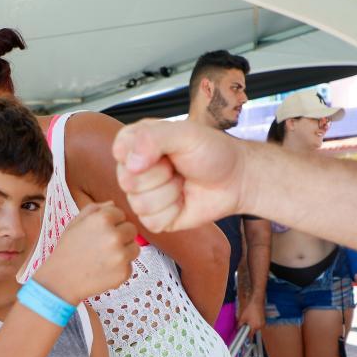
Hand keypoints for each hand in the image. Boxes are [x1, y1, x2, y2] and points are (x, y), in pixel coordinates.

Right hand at [34, 202, 139, 304]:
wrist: (61, 279)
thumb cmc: (68, 249)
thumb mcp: (76, 222)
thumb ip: (95, 208)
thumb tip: (113, 204)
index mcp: (103, 219)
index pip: (122, 214)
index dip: (112, 223)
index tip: (100, 232)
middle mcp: (115, 235)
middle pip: (132, 230)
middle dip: (121, 236)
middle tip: (103, 245)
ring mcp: (121, 255)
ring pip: (135, 248)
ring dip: (124, 251)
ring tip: (104, 257)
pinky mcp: (124, 272)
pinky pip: (130, 266)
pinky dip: (120, 269)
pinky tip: (104, 270)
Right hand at [112, 119, 246, 232]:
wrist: (237, 179)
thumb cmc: (213, 152)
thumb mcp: (186, 133)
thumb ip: (153, 138)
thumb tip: (130, 163)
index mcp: (137, 143)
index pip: (120, 151)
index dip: (142, 155)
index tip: (166, 151)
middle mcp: (135, 169)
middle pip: (127, 181)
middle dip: (160, 176)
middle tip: (178, 168)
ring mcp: (144, 195)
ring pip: (139, 204)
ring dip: (170, 194)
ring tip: (183, 183)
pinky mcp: (155, 218)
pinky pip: (151, 222)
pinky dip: (173, 212)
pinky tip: (183, 200)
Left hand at [237, 297, 265, 335]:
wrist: (256, 302)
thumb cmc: (250, 309)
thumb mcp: (242, 317)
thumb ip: (240, 324)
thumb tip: (238, 328)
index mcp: (255, 327)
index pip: (250, 335)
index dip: (246, 336)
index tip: (244, 336)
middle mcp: (260, 326)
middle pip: (254, 331)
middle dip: (249, 329)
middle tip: (245, 325)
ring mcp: (263, 323)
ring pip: (256, 327)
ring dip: (253, 325)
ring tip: (249, 319)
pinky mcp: (264, 319)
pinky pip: (259, 324)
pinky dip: (256, 322)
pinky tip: (253, 317)